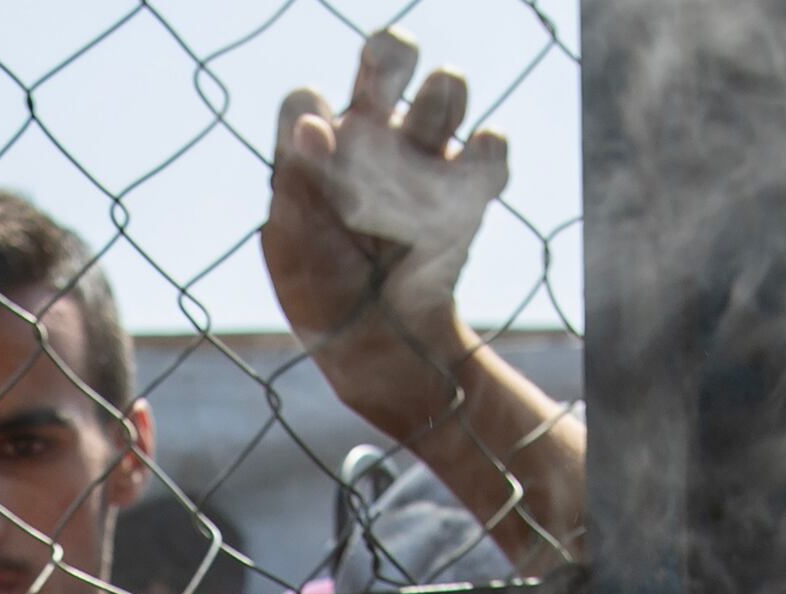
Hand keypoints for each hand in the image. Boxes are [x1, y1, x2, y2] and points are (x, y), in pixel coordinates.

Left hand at [266, 29, 515, 449]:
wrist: (383, 346)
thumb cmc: (325, 296)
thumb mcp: (294, 251)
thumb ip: (297, 187)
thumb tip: (311, 124)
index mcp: (316, 150)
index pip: (306, 99)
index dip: (310, 111)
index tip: (314, 145)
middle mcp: (371, 137)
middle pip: (385, 62)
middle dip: (390, 55)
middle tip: (385, 76)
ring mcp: (423, 154)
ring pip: (445, 89)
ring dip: (439, 102)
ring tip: (420, 153)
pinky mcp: (468, 184)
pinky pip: (490, 146)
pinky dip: (488, 153)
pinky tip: (468, 180)